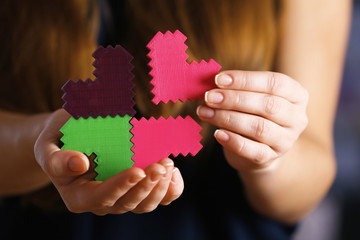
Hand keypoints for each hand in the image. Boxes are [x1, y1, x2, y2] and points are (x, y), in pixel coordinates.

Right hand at [34, 109, 182, 214]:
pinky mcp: (137, 188)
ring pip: (145, 204)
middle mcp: (102, 202)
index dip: (121, 186)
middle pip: (128, 204)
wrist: (73, 136)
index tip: (138, 170)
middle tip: (161, 164)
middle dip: (147, 186)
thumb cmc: (60, 138)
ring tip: (168, 163)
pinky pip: (158, 198)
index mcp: (78, 196)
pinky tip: (174, 172)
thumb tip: (79, 164)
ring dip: (161, 187)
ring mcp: (122, 197)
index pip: (102, 197)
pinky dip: (170, 189)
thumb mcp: (47, 144)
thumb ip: (55, 158)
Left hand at [197, 70, 308, 171]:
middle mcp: (297, 118)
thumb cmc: (253, 114)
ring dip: (228, 118)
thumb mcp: (251, 97)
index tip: (218, 79)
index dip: (245, 79)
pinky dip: (233, 141)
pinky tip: (217, 134)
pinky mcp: (271, 158)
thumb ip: (238, 88)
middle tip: (209, 97)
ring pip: (259, 127)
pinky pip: (253, 150)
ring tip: (205, 112)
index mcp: (296, 95)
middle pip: (268, 104)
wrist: (257, 149)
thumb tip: (212, 82)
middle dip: (234, 99)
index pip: (275, 82)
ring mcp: (286, 140)